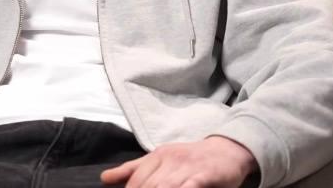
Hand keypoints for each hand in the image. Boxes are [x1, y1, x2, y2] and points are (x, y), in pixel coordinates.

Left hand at [100, 136, 256, 187]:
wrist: (227, 150)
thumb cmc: (191, 159)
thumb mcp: (161, 159)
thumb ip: (134, 170)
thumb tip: (105, 179)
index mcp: (156, 156)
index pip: (135, 181)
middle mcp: (169, 160)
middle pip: (148, 186)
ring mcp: (187, 166)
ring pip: (165, 187)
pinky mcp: (204, 174)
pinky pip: (188, 187)